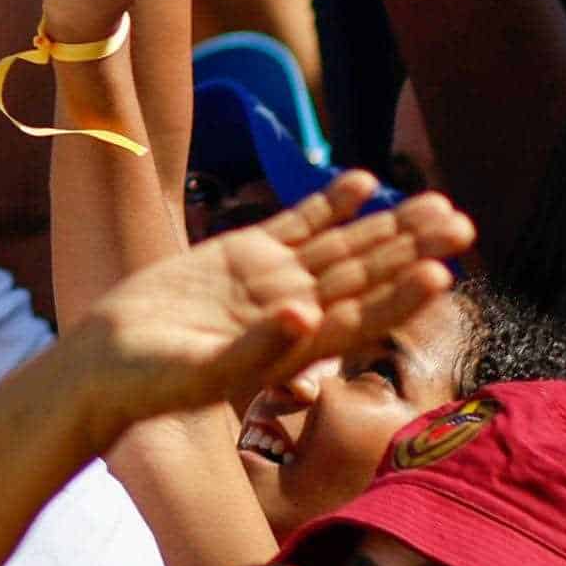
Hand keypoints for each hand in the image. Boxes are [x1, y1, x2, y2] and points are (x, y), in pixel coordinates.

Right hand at [68, 174, 474, 430]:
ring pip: (342, 246)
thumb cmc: (150, 383)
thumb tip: (304, 314)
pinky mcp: (241, 255)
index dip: (402, 297)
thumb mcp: (202, 372)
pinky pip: (296, 223)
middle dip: (413, 249)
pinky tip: (362, 182)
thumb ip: (256, 347)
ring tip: (435, 200)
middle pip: (366, 275)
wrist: (104, 364)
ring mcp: (272, 280)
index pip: (363, 317)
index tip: (440, 272)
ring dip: (387, 224)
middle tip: (461, 224)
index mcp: (296, 347)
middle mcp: (296, 311)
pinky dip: (329, 203)